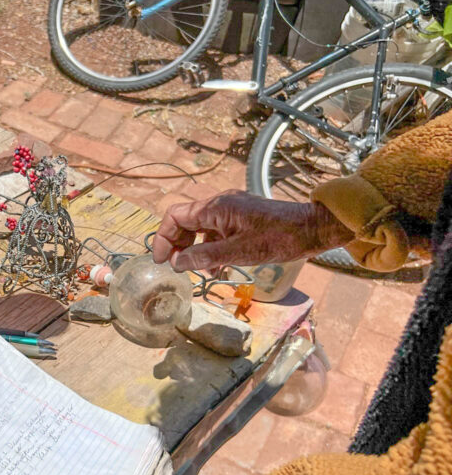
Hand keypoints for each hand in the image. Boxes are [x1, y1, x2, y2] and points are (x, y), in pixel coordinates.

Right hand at [150, 190, 352, 271]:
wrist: (312, 229)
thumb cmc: (279, 238)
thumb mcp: (238, 252)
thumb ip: (204, 257)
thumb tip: (177, 263)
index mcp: (216, 207)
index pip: (175, 216)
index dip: (163, 238)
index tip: (162, 260)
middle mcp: (221, 204)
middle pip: (185, 221)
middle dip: (177, 245)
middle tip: (177, 267)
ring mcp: (232, 210)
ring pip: (200, 228)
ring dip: (194, 248)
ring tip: (196, 270)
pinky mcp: (242, 218)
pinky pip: (216, 231)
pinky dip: (210, 247)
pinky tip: (216, 266)